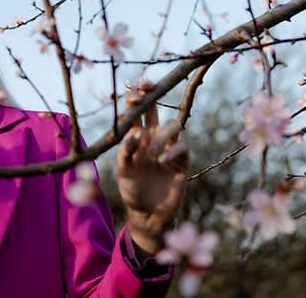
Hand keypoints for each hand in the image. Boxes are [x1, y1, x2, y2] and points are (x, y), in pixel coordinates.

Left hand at [115, 85, 188, 254]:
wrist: (148, 214)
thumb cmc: (132, 191)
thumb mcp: (123, 171)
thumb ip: (126, 151)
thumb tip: (135, 132)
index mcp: (137, 136)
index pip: (138, 110)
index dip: (137, 96)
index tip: (134, 91)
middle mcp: (154, 137)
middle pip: (156, 108)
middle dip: (153, 94)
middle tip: (148, 89)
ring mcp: (169, 148)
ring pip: (174, 125)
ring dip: (161, 135)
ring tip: (150, 155)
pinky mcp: (182, 161)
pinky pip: (182, 146)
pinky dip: (172, 150)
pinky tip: (162, 161)